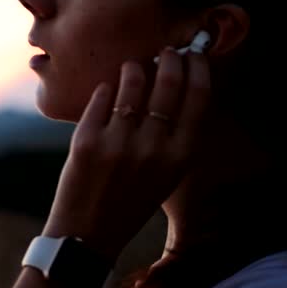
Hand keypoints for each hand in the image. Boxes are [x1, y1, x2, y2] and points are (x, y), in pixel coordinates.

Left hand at [42, 46, 212, 263]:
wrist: (87, 234)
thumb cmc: (131, 200)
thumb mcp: (168, 174)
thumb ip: (176, 135)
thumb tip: (179, 80)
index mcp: (180, 157)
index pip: (199, 97)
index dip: (199, 68)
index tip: (195, 55)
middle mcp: (152, 148)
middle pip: (168, 82)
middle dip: (169, 59)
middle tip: (166, 53)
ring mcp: (118, 143)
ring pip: (132, 82)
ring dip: (134, 68)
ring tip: (133, 68)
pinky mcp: (87, 140)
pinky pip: (102, 97)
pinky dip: (107, 89)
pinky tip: (109, 91)